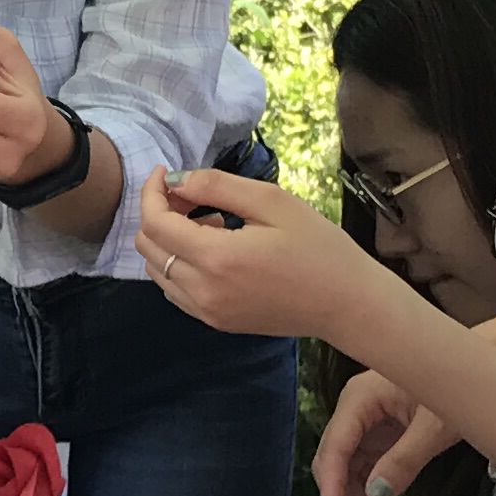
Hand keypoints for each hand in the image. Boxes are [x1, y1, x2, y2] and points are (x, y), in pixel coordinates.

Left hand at [136, 168, 406, 346]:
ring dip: (170, 240)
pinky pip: (175, 290)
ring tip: (212, 222)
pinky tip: (215, 250)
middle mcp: (202, 291)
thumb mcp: (271, 202)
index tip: (166, 172)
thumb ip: (216, 186)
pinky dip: (179, 264)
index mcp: (215, 259)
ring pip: (156, 270)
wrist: (348, 304)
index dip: (151, 191)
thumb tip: (175, 180)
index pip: (154, 222)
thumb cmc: (318, 248)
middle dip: (159, 213)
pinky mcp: (216, 323)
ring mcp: (207, 312)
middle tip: (194, 196)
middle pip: (147, 247)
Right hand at [312, 369, 458, 495]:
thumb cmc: (457, 388)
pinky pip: (364, 468)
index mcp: (359, 398)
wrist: (475, 372)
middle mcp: (354, 409)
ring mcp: (365, 422)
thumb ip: (405, 461)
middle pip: (334, 461)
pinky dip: (370, 492)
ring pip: (346, 469)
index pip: (334, 448)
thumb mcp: (435, 428)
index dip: (331, 489)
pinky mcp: (378, 434)